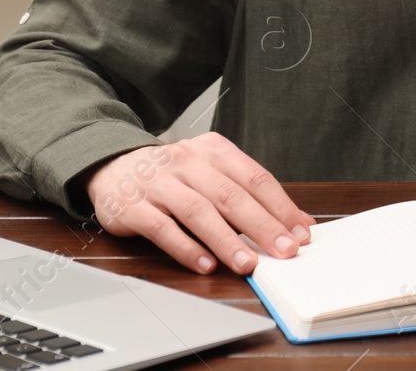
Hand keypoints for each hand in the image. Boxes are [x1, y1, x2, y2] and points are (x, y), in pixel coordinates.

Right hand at [84, 133, 315, 275]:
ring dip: (226, 241)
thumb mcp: (211, 171)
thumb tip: (294, 222)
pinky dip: (186, 248)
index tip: (301, 232)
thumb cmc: (174, 175)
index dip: (280, 207)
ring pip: (198, 212)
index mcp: (213, 150)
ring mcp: (159, 183)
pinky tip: (205, 265)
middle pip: (231, 195)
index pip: (255, 178)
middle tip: (284, 251)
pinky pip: (163, 228)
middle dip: (262, 226)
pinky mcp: (133, 206)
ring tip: (247, 264)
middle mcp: (187, 161)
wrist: (114, 166)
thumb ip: (248, 194)